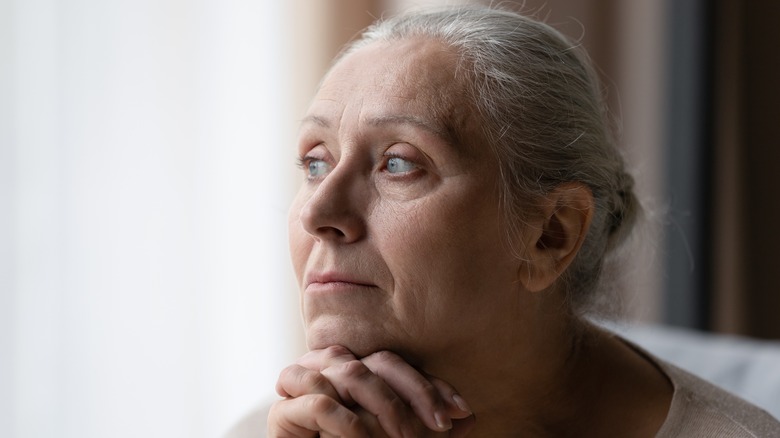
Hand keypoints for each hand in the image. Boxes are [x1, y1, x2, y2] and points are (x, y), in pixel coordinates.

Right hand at [267, 346, 473, 436]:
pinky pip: (318, 401)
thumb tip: (470, 418)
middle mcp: (331, 365)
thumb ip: (425, 428)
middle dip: (414, 393)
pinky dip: (344, 419)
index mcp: (356, 367)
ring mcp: (305, 381)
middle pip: (378, 362)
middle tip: (439, 426)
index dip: (430, 386)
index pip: (399, 366)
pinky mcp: (283, 410)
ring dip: (384, 405)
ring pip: (350, 373)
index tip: (461, 412)